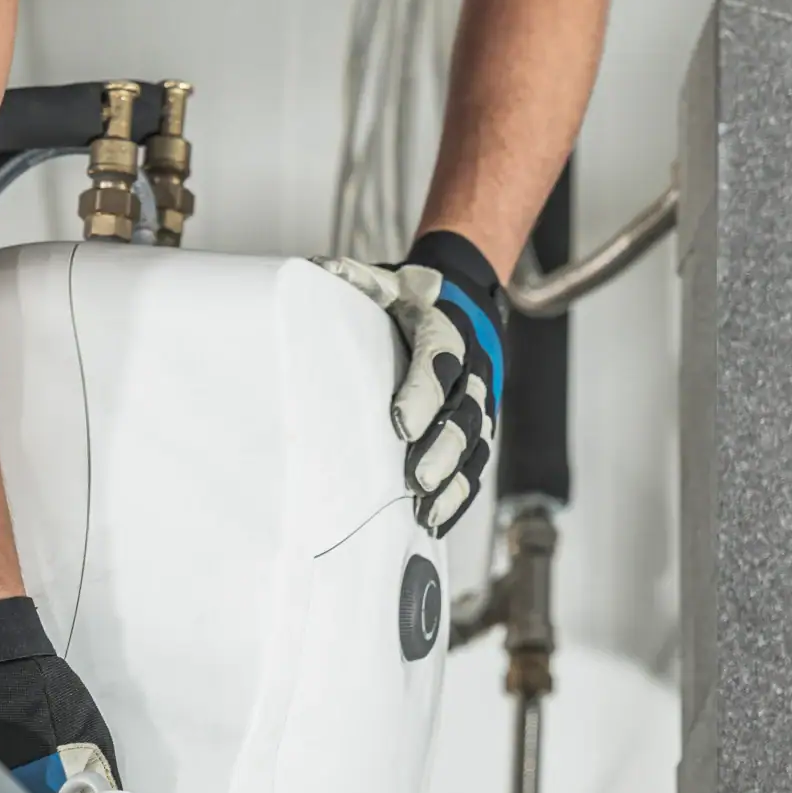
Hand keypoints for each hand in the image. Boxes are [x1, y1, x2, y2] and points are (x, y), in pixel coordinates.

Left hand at [316, 229, 504, 531]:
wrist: (466, 299)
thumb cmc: (414, 299)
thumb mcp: (386, 281)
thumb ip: (353, 280)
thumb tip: (311, 270)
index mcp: (448, 332)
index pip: (440, 364)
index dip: (423, 395)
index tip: (399, 425)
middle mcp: (473, 370)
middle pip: (466, 414)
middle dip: (443, 449)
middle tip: (416, 479)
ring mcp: (481, 402)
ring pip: (476, 446)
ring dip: (454, 481)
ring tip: (427, 511)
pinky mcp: (480, 428)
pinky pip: (476, 466)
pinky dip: (460, 496)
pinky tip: (437, 522)